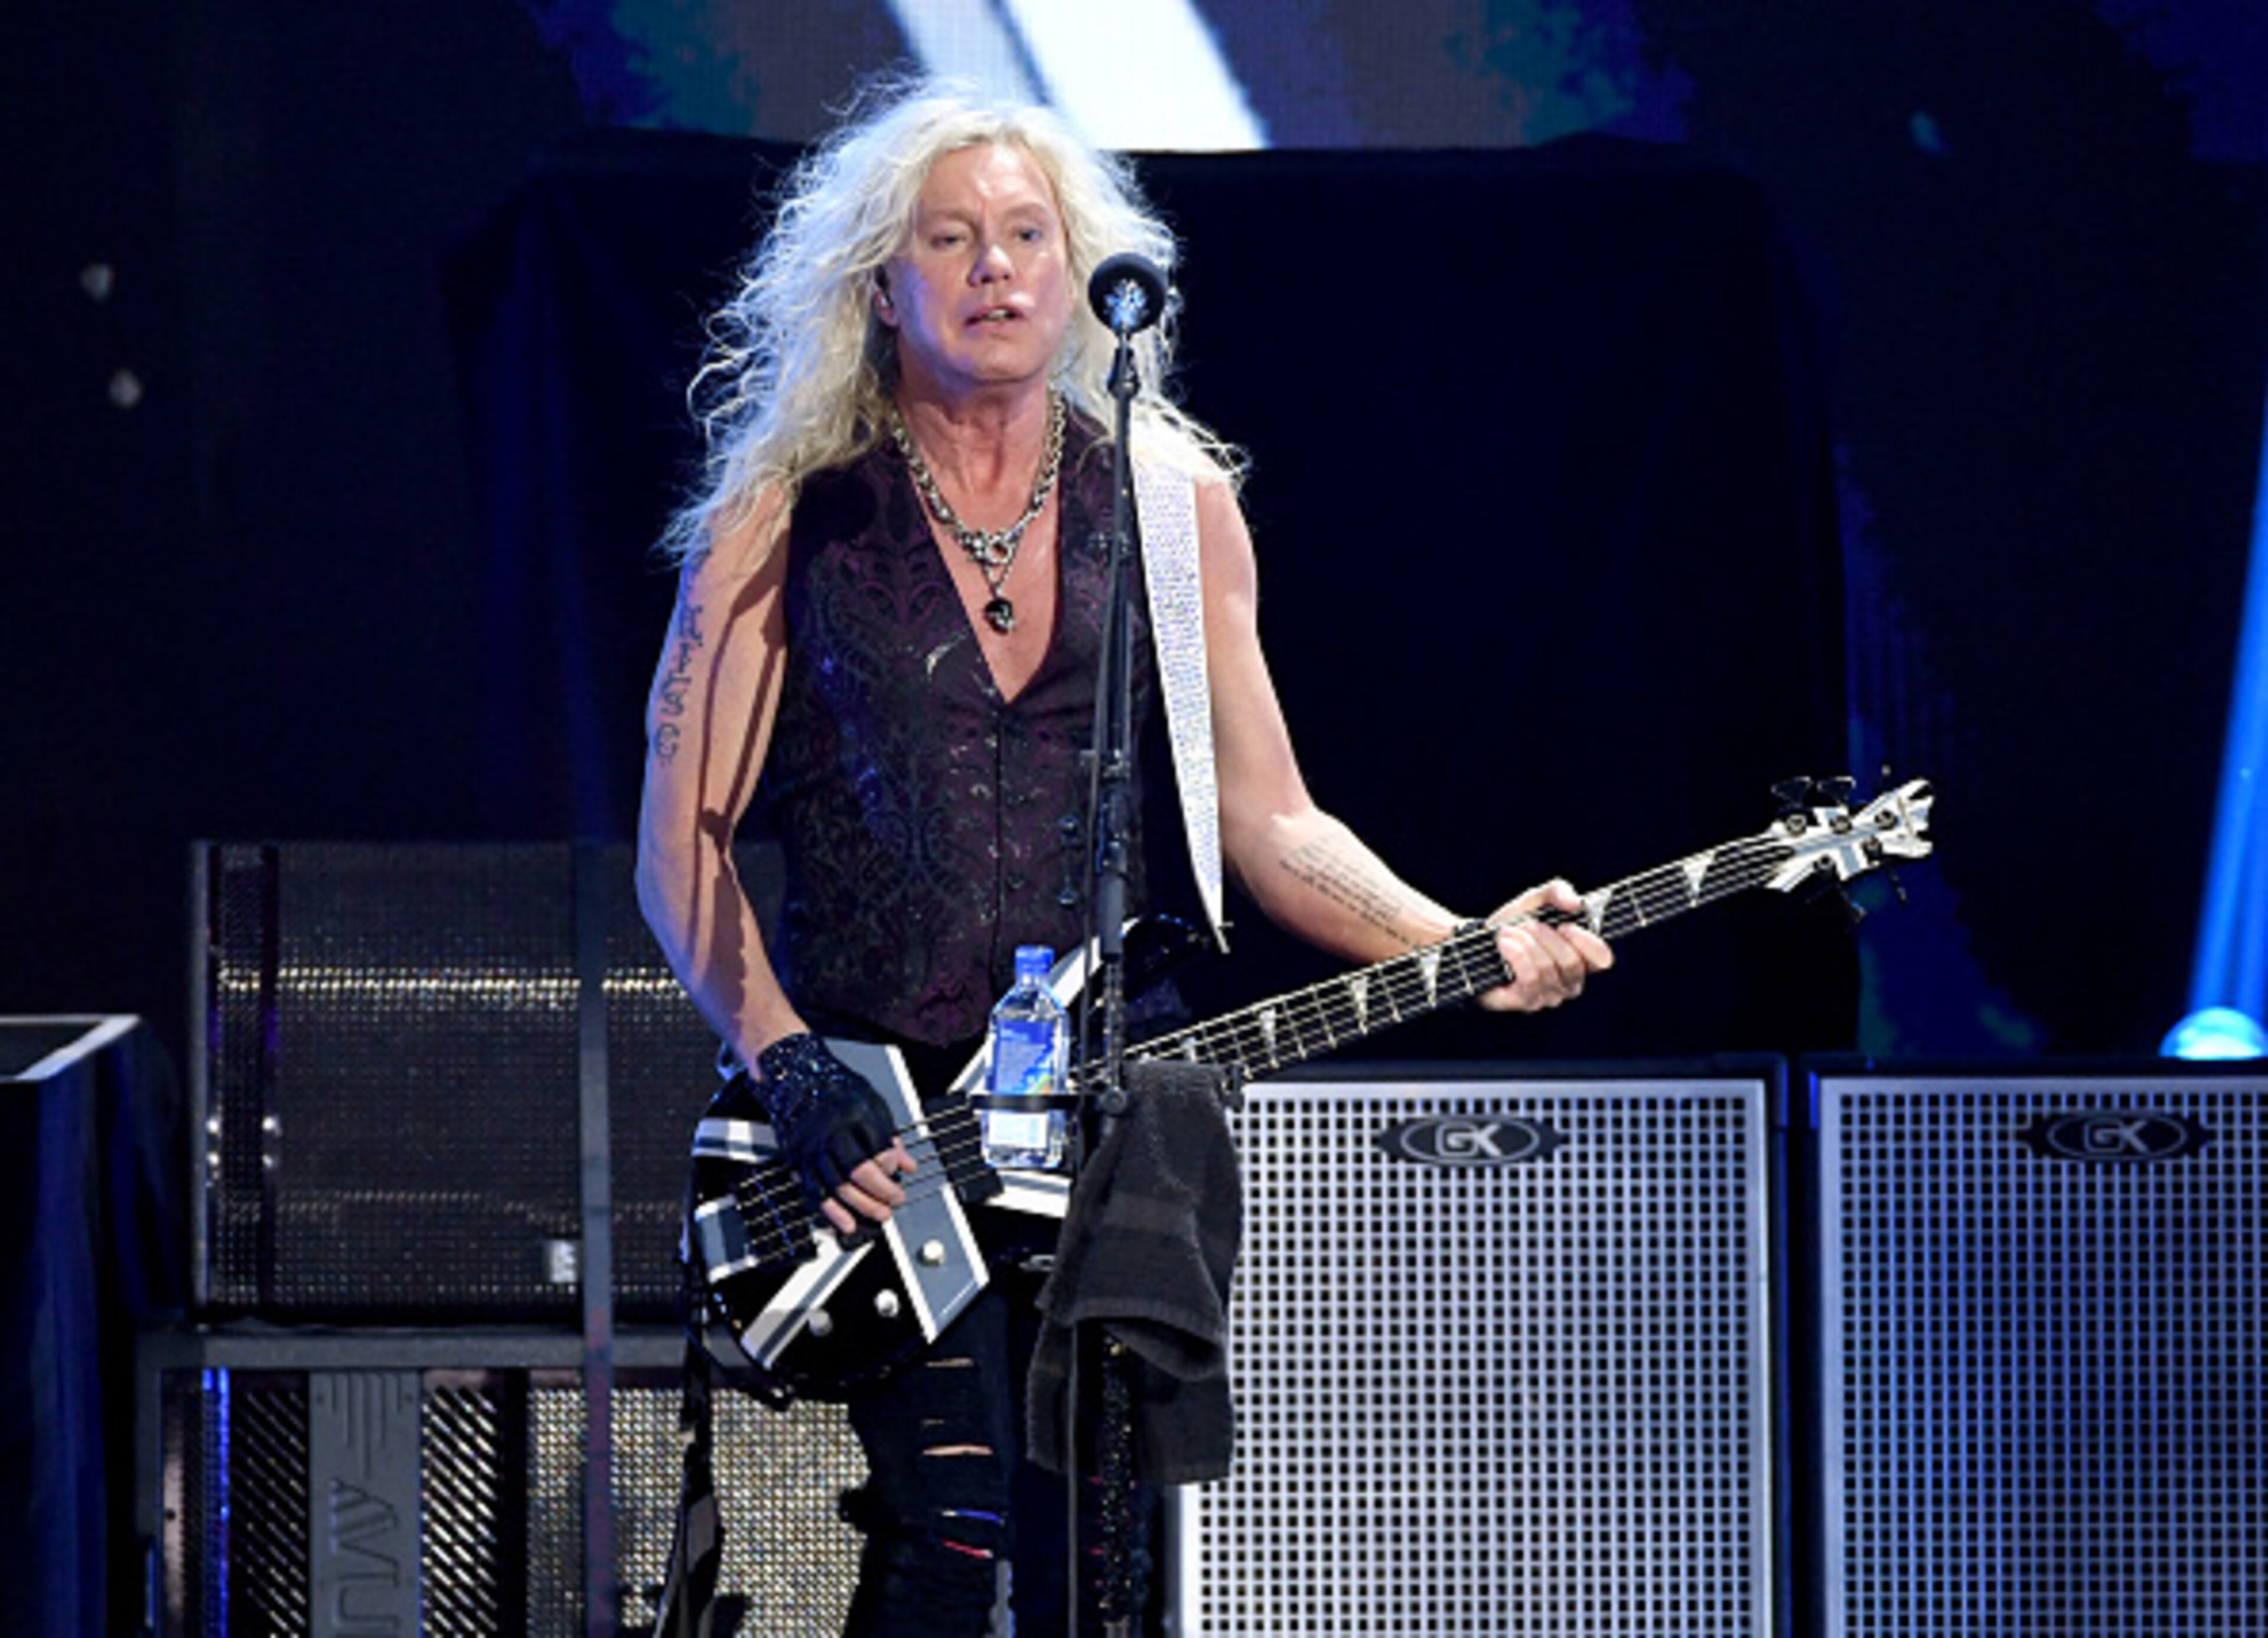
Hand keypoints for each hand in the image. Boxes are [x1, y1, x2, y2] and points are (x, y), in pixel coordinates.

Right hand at [753, 1034, 915, 1233]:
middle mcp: (831, 1131)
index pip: (878, 1148)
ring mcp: (811, 1147)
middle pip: (857, 1170)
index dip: (891, 1166)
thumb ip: (890, 1135)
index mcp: (854, 1113)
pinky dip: (832, 1211)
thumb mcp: (872, 1102)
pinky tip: (846, 1222)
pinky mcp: (797, 1159)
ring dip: (860, 1206)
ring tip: (879, 1216)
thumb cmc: (836, 1089)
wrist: (795, 1080)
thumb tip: (907, 1165)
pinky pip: (815, 1191)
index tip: (899, 1174)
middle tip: (894, 1203)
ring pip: (837, 1185)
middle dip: (880, 1192)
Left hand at [1471, 879, 1613, 1012]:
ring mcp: (1548, 996)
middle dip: (1546, 937)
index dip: (1587, 942)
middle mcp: (1569, 983)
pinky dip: (1516, 955)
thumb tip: (1575, 903)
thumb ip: (1558, 891)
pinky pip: (1529, 979)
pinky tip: (1504, 944)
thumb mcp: (1536, 900)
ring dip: (1525, 944)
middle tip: (1528, 924)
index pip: (1602, 960)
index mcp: (1581, 959)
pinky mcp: (1525, 1002)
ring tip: (1509, 932)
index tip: (1565, 925)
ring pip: (1547, 969)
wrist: (1480, 942)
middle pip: (1571, 963)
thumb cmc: (1515, 923)